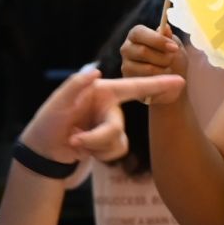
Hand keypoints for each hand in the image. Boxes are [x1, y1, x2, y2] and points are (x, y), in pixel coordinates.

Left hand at [23, 66, 184, 164]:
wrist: (43, 152)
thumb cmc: (47, 123)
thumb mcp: (56, 103)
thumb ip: (75, 85)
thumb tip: (95, 69)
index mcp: (101, 91)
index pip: (133, 86)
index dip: (157, 84)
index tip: (180, 81)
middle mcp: (109, 106)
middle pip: (117, 126)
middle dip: (97, 138)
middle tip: (75, 141)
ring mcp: (110, 125)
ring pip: (118, 142)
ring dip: (95, 148)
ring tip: (74, 144)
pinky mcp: (109, 143)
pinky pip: (117, 152)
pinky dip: (98, 155)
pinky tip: (82, 150)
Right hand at [118, 25, 188, 104]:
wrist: (172, 84)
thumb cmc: (173, 61)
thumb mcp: (175, 47)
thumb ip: (169, 38)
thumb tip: (166, 28)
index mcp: (136, 35)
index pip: (139, 33)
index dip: (157, 40)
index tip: (174, 48)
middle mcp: (127, 48)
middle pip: (142, 51)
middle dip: (163, 57)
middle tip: (172, 60)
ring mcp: (126, 65)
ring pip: (147, 68)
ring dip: (163, 70)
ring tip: (168, 70)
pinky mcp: (129, 81)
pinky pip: (147, 82)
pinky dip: (159, 82)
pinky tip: (162, 80)